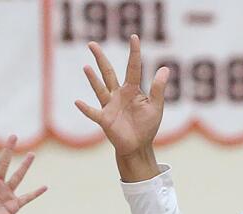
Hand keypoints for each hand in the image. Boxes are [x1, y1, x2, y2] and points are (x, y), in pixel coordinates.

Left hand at [0, 132, 45, 213]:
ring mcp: (6, 194)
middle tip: (13, 136)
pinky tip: (45, 187)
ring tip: (31, 154)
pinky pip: (27, 198)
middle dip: (8, 149)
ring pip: (17, 176)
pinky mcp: (13, 205)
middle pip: (3, 163)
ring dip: (24, 166)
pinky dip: (36, 193)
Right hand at [75, 35, 169, 180]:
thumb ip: (158, 88)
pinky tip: (78, 102)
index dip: (134, 53)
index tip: (134, 37)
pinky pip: (93, 113)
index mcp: (132, 89)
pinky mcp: (105, 120)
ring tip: (86, 67)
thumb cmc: (147, 126)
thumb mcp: (156, 106)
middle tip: (91, 44)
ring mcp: (110, 106)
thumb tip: (165, 68)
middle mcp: (118, 94)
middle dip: (100, 58)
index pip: (133, 67)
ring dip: (93, 79)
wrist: (138, 147)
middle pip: (108, 72)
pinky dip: (86, 108)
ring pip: (100, 89)